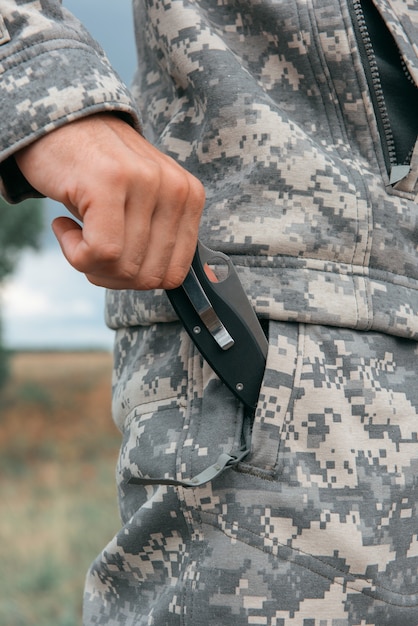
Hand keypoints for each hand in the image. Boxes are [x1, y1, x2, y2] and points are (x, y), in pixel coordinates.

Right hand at [15, 114, 204, 289]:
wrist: (56, 125)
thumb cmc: (96, 175)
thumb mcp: (142, 205)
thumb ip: (160, 241)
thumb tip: (172, 283)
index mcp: (190, 197)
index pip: (175, 273)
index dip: (138, 279)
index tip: (114, 258)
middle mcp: (175, 188)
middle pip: (148, 276)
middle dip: (111, 276)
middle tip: (89, 248)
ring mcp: (146, 182)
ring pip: (123, 267)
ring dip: (89, 263)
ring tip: (77, 232)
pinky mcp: (110, 182)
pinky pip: (101, 252)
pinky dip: (74, 252)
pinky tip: (63, 225)